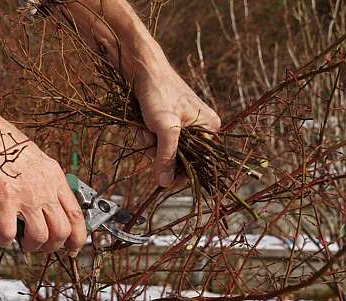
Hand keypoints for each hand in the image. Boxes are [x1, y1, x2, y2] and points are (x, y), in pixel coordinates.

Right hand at [0, 124, 86, 253]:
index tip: (74, 246)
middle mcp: (44, 189)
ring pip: (40, 236)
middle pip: (61, 231)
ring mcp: (25, 196)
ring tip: (23, 241)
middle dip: (53, 246)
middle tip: (43, 245)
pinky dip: (5, 240)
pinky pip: (9, 233)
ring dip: (32, 246)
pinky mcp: (4, 201)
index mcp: (55, 179)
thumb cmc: (8, 147)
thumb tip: (53, 206)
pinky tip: (1, 236)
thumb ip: (49, 184)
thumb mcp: (41, 162)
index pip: (77, 215)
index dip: (78, 236)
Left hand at [133, 58, 220, 187]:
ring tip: (144, 127)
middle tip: (150, 139)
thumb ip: (166, 157)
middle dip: (159, 152)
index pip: (198, 162)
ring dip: (148, 143)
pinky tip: (139, 123)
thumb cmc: (159, 92)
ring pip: (162, 149)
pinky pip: (154, 139)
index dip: (180, 174)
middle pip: (178, 157)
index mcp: (209, 127)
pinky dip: (144, 134)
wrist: (140, 68)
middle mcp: (198, 127)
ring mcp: (180, 124)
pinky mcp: (164, 121)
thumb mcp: (166, 128)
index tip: (164, 182)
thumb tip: (165, 183)